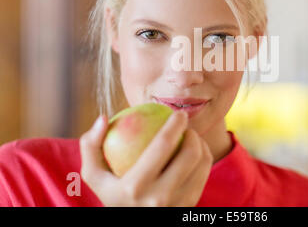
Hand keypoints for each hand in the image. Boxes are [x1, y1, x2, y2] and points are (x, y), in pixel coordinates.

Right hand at [79, 111, 212, 205]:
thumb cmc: (113, 194)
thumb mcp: (94, 176)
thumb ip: (91, 146)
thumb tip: (102, 118)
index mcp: (134, 187)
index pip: (162, 145)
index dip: (175, 124)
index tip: (178, 113)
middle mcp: (159, 198)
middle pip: (190, 155)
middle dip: (193, 133)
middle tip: (186, 125)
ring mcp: (177, 205)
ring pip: (202, 165)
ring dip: (201, 144)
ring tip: (191, 136)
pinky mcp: (189, 207)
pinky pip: (203, 176)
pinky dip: (204, 159)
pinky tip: (195, 151)